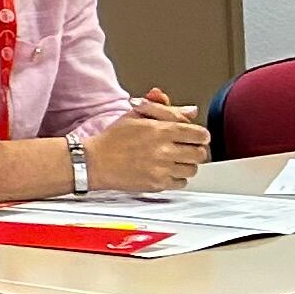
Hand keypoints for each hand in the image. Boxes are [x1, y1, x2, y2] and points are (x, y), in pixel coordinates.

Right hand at [87, 92, 211, 193]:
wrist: (93, 161)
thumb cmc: (112, 139)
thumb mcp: (136, 114)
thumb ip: (165, 110)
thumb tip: (190, 111)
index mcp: (160, 130)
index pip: (199, 134)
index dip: (201, 135)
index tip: (196, 137)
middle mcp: (164, 150)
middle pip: (200, 153)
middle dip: (195, 150)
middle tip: (185, 149)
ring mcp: (162, 168)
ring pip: (193, 169)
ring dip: (186, 164)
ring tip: (173, 160)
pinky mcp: (157, 184)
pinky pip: (181, 183)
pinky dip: (177, 178)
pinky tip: (165, 171)